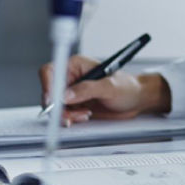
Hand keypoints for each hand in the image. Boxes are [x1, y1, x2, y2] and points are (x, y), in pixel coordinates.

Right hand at [38, 55, 169, 124]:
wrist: (137, 100)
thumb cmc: (128, 87)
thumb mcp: (110, 87)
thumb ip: (87, 89)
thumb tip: (66, 95)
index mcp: (76, 65)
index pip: (51, 72)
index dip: (47, 86)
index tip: (52, 101)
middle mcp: (71, 78)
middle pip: (49, 92)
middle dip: (58, 106)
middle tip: (71, 115)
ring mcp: (71, 93)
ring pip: (55, 106)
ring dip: (66, 114)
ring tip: (85, 114)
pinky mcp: (75, 106)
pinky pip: (63, 114)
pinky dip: (70, 118)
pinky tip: (84, 116)